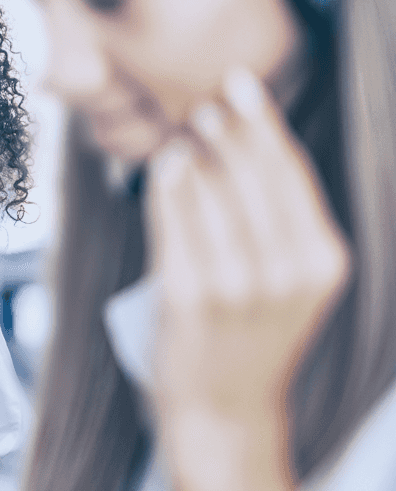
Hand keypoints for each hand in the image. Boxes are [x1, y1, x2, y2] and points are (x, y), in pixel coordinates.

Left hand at [146, 67, 349, 435]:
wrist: (224, 408)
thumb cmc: (251, 334)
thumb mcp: (291, 279)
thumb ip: (281, 220)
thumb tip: (245, 138)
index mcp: (323, 261)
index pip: (291, 173)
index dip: (265, 123)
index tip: (242, 83)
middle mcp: (288, 272)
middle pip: (254, 176)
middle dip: (230, 130)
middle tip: (208, 102)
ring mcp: (239, 286)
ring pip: (214, 195)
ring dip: (197, 153)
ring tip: (185, 129)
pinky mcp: (192, 297)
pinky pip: (177, 226)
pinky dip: (170, 189)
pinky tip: (167, 164)